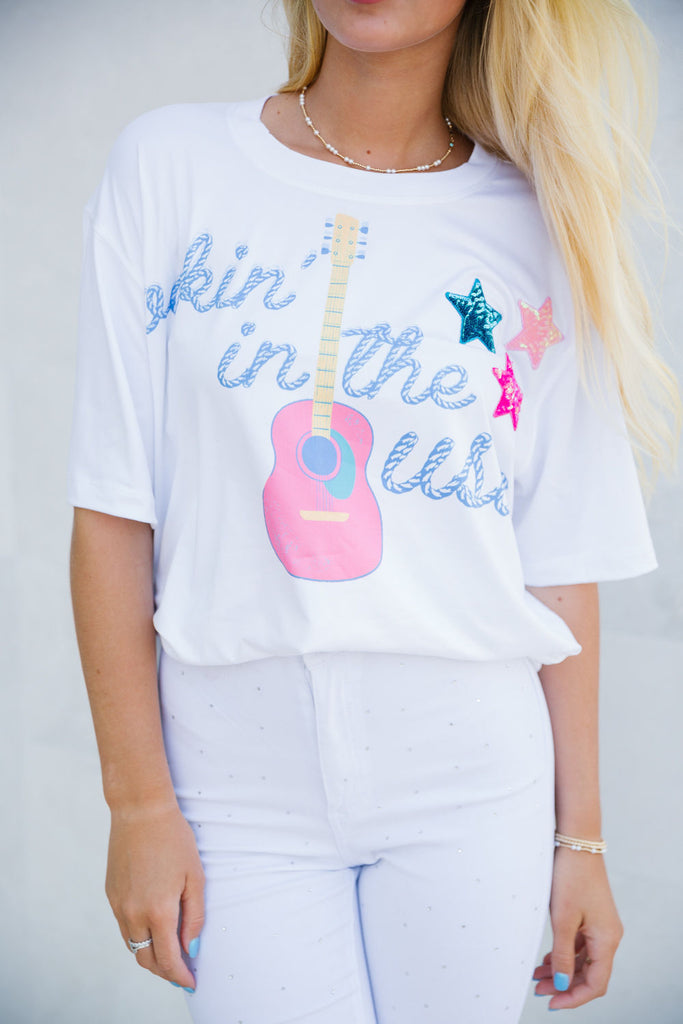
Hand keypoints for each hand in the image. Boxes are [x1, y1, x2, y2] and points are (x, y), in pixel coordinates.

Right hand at [105, 800, 205, 991]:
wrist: (140, 810)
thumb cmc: (173, 839)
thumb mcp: (195, 876)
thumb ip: (194, 917)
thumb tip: (191, 948)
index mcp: (157, 910)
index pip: (168, 959)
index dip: (180, 976)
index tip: (191, 983)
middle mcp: (133, 913)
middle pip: (146, 959)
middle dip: (165, 971)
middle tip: (182, 973)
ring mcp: (118, 905)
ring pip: (133, 945)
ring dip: (150, 955)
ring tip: (169, 954)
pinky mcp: (110, 894)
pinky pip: (123, 926)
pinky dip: (138, 935)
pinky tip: (152, 929)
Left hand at [532, 847, 623, 1008]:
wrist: (576, 843)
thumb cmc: (570, 877)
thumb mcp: (562, 919)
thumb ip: (563, 954)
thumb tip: (563, 984)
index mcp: (607, 940)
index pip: (596, 983)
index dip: (575, 997)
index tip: (553, 1003)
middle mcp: (608, 936)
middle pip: (590, 973)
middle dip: (565, 985)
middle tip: (539, 990)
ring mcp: (601, 925)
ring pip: (583, 959)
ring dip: (563, 970)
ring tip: (537, 977)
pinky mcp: (592, 916)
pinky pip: (580, 944)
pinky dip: (565, 953)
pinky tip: (547, 959)